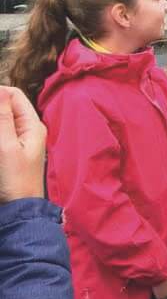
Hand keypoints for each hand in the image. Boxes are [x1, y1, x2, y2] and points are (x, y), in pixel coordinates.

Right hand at [0, 85, 46, 202]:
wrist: (19, 208)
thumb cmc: (16, 180)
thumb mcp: (7, 147)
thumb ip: (3, 119)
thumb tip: (0, 90)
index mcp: (32, 125)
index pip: (14, 95)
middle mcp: (27, 129)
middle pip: (6, 107)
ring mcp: (18, 140)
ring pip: (2, 121)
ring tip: (0, 145)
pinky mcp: (10, 151)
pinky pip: (1, 134)